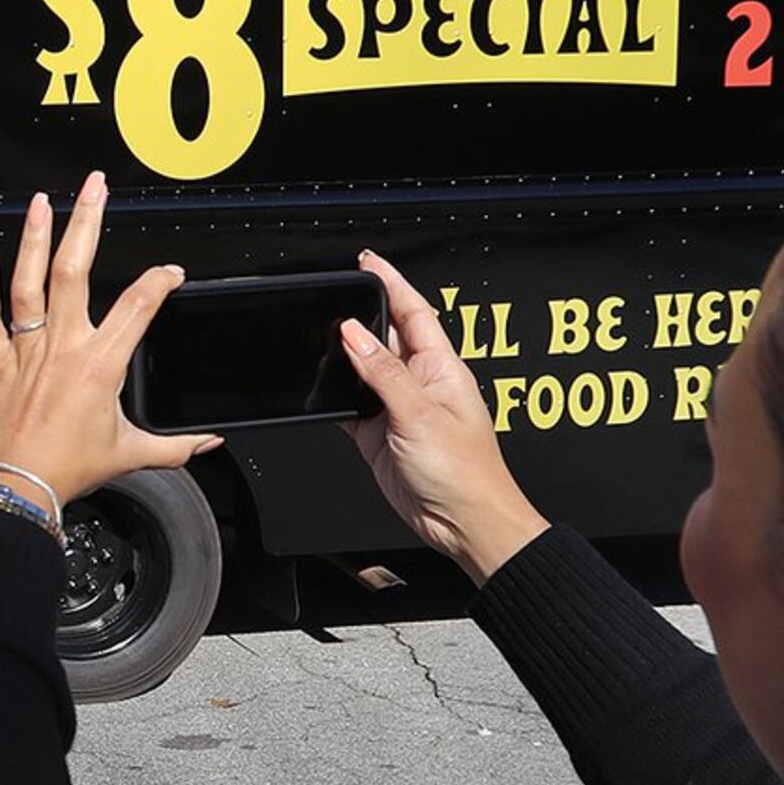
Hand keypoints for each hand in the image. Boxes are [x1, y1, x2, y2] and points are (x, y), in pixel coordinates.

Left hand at [0, 172, 219, 510]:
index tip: (170, 272)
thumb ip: (175, 447)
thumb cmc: (65, 472)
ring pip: (29, 283)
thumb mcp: (128, 454)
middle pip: (77, 271)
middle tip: (96, 187)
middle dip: (88, 222)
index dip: (160, 280)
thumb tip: (208, 443)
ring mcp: (25, 351)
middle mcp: (63, 349)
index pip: (140, 305)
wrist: (14, 490)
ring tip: (43, 202)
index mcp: (101, 366)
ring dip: (35, 238)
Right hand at [340, 250, 547, 586]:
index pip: (415, 312)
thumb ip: (383, 373)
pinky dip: (335, 396)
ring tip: (319, 339)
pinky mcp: (379, 436)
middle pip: (385, 337)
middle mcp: (420, 384)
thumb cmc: (465, 472)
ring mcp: (399, 409)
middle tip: (333, 296)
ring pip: (364, 370)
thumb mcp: (420, 414)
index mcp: (442, 368)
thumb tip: (355, 335)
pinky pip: (352, 406)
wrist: (463, 522)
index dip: (393, 283)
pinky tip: (322, 389)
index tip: (369, 262)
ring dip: (344, 357)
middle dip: (361, 315)